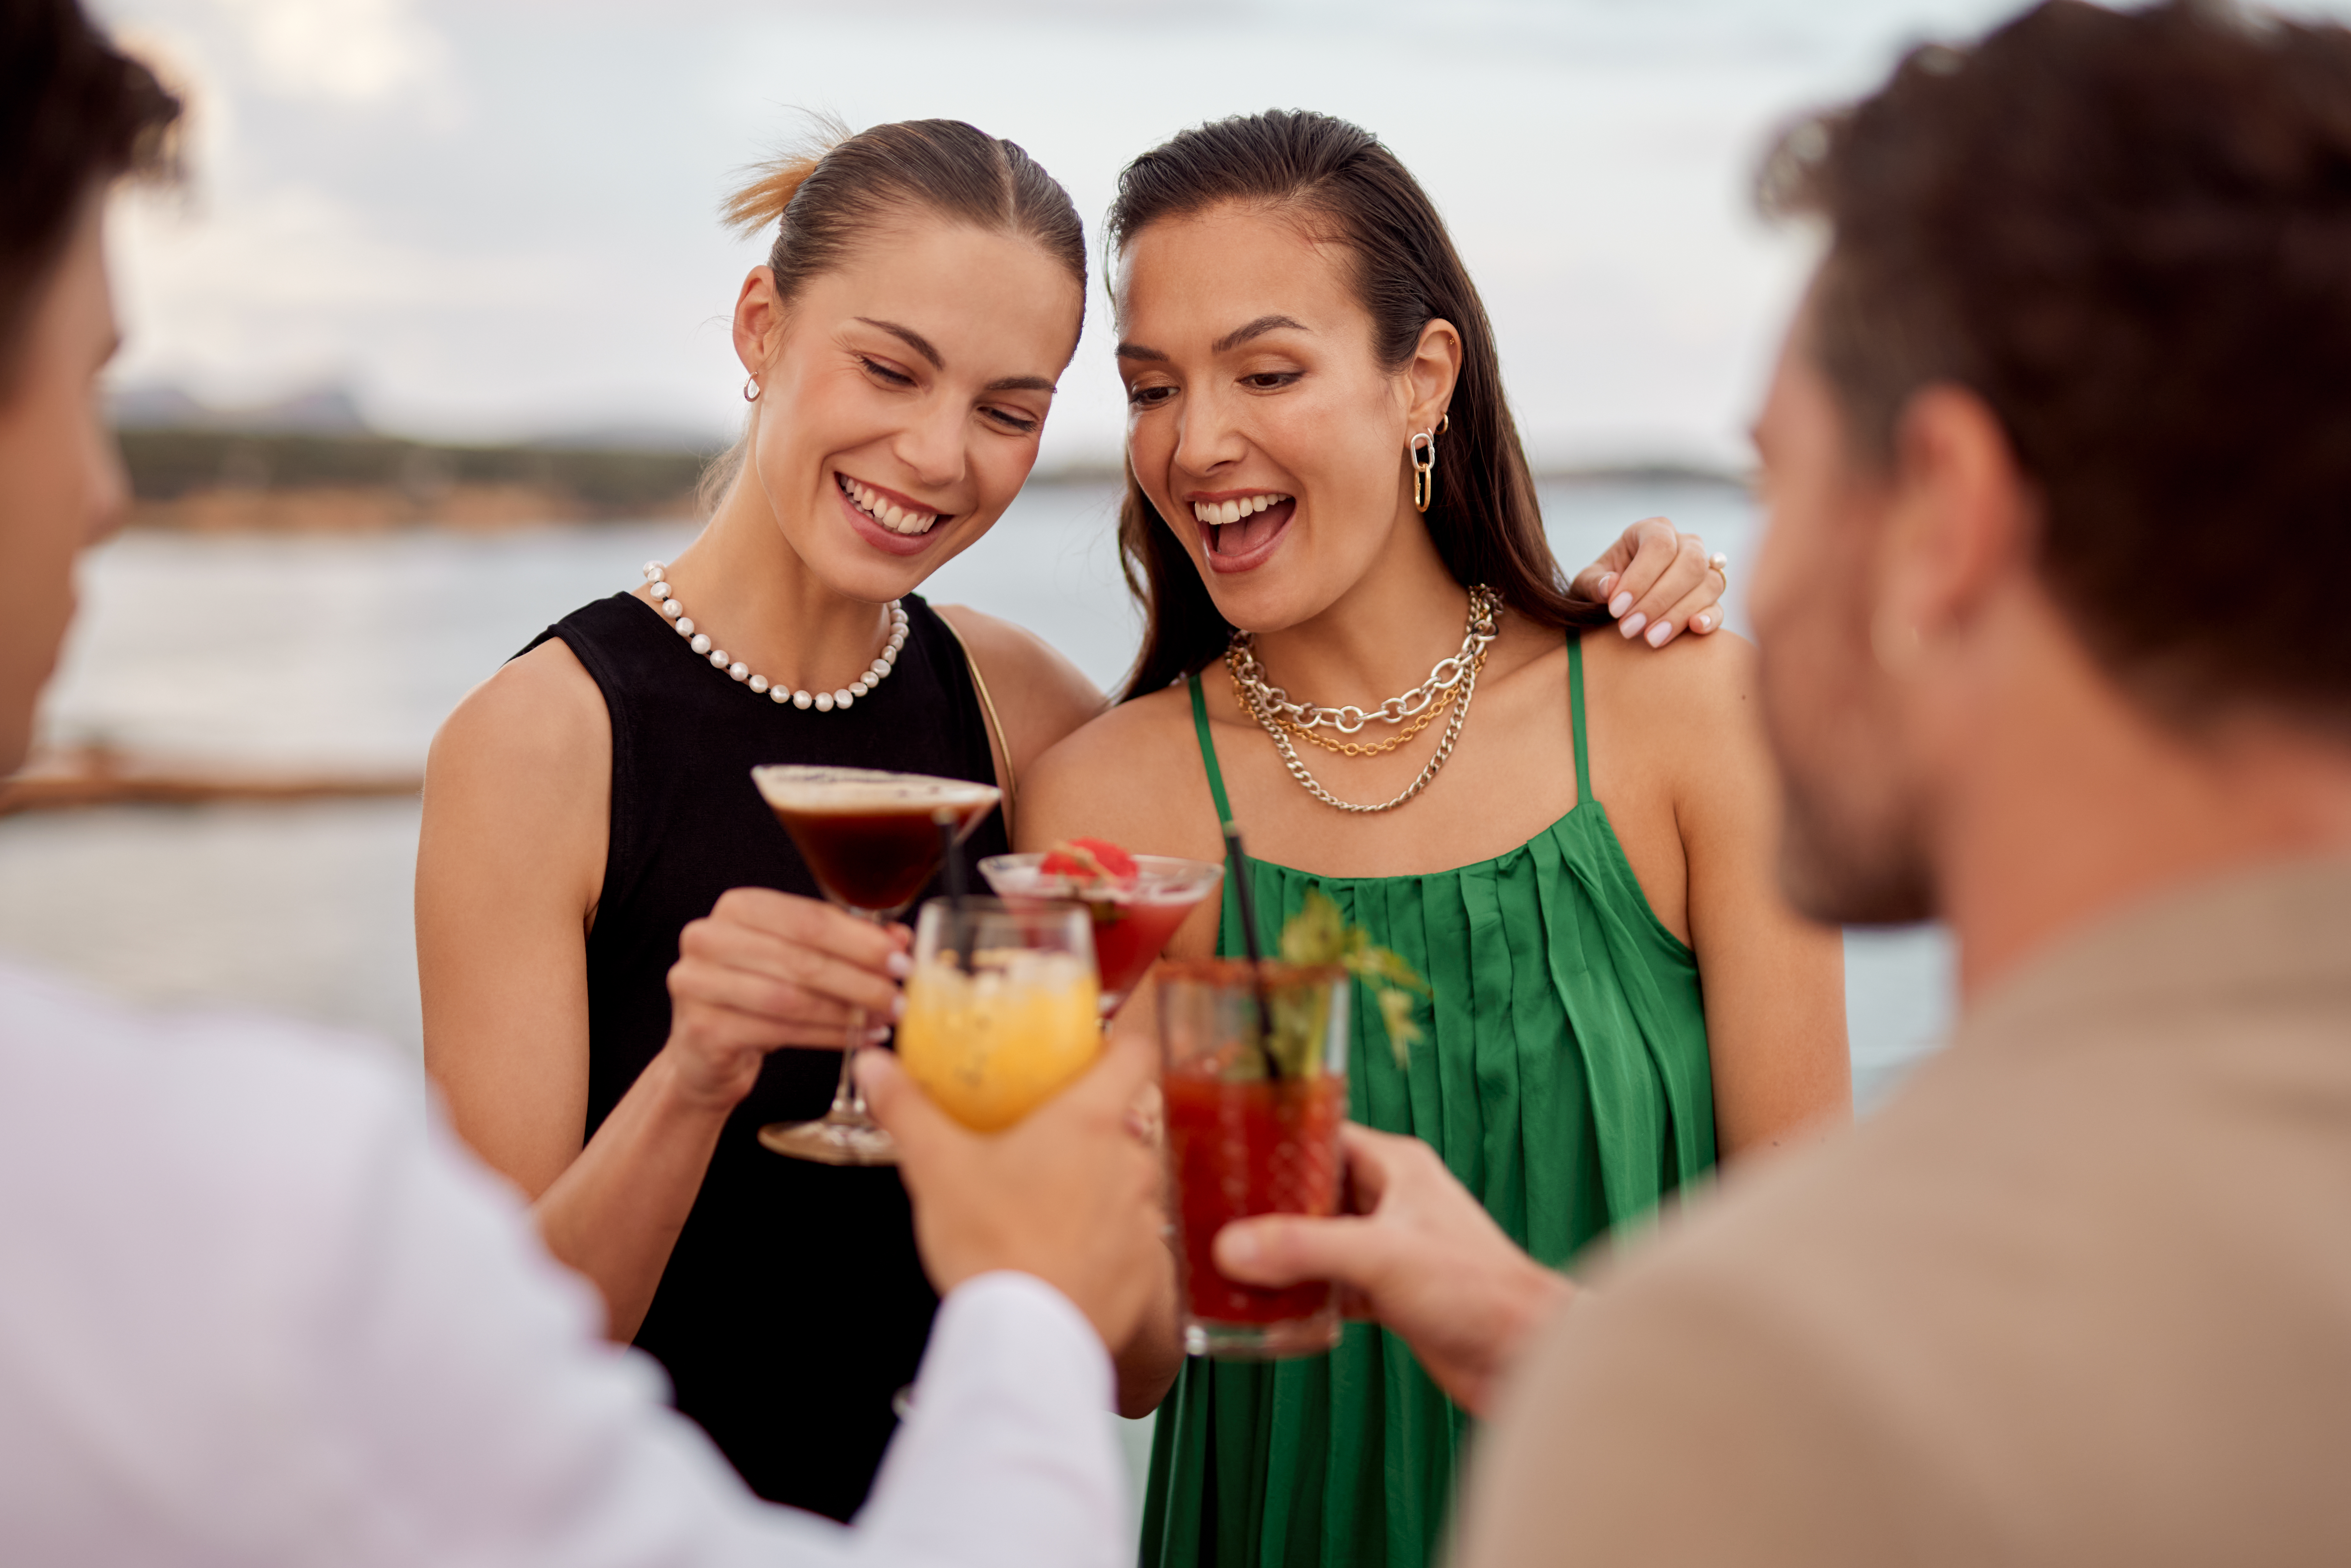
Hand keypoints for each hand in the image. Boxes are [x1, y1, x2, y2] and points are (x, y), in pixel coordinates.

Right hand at [662, 887, 909, 1110]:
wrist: (707, 1053)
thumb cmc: (758, 996)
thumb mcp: (800, 960)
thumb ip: (846, 944)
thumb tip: (899, 939)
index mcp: (737, 907)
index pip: (809, 918)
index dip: (860, 941)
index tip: (900, 959)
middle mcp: (709, 938)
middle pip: (803, 959)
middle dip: (860, 980)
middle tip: (899, 997)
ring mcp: (698, 983)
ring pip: (792, 999)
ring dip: (848, 1012)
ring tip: (884, 1020)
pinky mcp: (703, 1029)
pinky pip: (780, 1032)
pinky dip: (828, 1037)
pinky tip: (859, 1039)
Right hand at [861, 1032, 1166, 1354]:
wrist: (1025, 1339)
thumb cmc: (989, 1247)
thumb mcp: (935, 1168)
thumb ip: (907, 1109)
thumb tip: (877, 1066)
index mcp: (1089, 1121)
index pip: (1134, 1054)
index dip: (1118, 1046)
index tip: (1092, 1054)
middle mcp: (1129, 1160)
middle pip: (1126, 1120)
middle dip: (1092, 1127)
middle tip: (1045, 1143)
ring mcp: (1143, 1214)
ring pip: (1129, 1179)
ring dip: (1099, 1183)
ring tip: (1047, 1203)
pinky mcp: (1145, 1264)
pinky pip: (1132, 1235)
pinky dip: (1106, 1237)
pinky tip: (1064, 1250)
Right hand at [1211, 1123, 1572, 1415]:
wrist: (1525, 1358)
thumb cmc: (1478, 1290)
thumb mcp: (1381, 1257)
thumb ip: (1304, 1249)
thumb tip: (1232, 1247)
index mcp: (1397, 1167)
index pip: (1322, 1134)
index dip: (1275, 1139)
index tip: (1225, 1147)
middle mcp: (1393, 1200)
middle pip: (1314, 1188)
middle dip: (1268, 1202)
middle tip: (1212, 1209)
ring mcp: (1392, 1247)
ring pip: (1321, 1239)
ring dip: (1283, 1251)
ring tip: (1228, 1257)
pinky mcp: (1393, 1293)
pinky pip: (1334, 1284)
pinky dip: (1304, 1293)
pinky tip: (1270, 1306)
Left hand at [1569, 515, 1728, 647]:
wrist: (1618, 605)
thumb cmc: (1602, 586)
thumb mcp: (1588, 581)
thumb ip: (1593, 582)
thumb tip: (1609, 586)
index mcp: (1654, 530)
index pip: (1658, 546)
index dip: (1640, 578)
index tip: (1616, 609)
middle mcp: (1686, 543)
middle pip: (1689, 563)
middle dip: (1659, 599)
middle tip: (1629, 629)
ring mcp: (1704, 569)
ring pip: (1708, 583)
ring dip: (1679, 613)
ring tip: (1650, 639)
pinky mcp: (1710, 598)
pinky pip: (1719, 606)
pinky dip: (1709, 618)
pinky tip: (1694, 628)